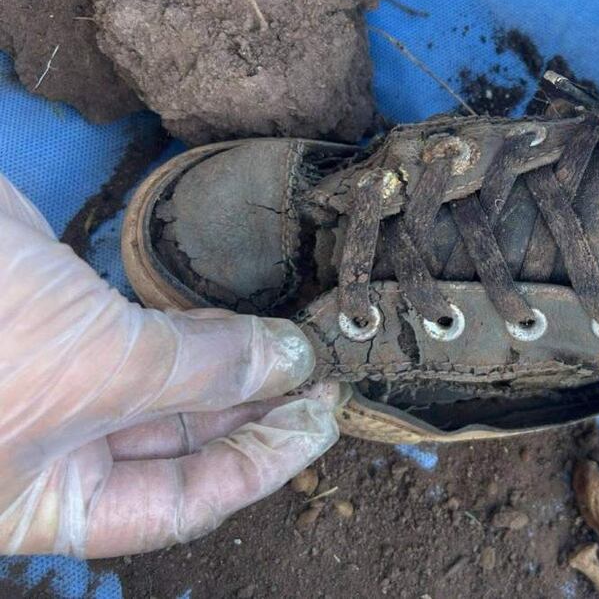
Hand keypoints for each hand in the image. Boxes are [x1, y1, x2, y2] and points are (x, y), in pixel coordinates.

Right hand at [0, 175, 340, 557]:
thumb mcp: (97, 367)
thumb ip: (201, 371)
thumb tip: (292, 364)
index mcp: (44, 503)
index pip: (178, 505)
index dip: (259, 464)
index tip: (323, 419)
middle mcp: (51, 454)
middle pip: (179, 449)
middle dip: (254, 414)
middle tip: (326, 378)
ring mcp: (56, 386)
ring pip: (169, 393)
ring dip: (236, 370)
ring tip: (305, 349)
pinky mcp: (62, 322)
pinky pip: (148, 340)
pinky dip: (200, 331)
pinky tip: (248, 321)